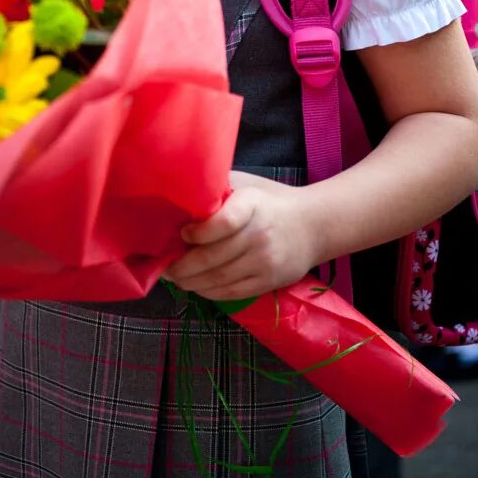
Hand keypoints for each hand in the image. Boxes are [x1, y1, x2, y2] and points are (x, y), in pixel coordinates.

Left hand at [164, 171, 316, 299]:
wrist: (313, 226)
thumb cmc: (271, 201)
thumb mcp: (248, 185)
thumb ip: (219, 189)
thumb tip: (181, 196)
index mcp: (252, 205)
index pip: (223, 222)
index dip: (198, 232)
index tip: (183, 233)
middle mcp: (259, 235)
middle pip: (213, 257)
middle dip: (182, 265)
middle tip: (165, 264)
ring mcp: (265, 262)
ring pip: (218, 279)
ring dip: (190, 282)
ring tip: (175, 277)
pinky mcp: (268, 282)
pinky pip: (231, 293)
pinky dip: (209, 292)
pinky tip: (196, 286)